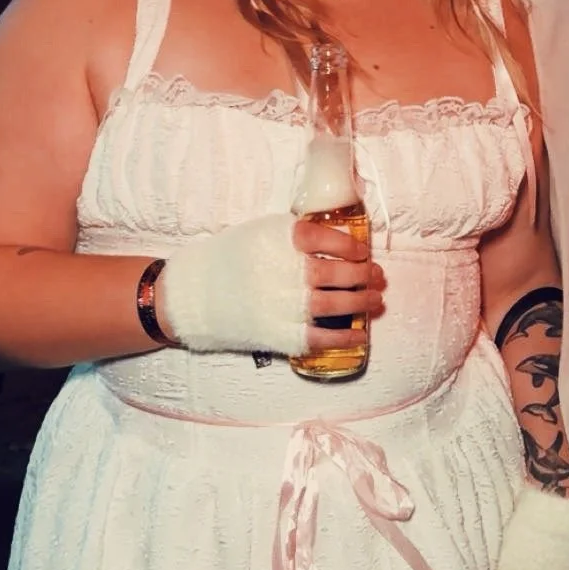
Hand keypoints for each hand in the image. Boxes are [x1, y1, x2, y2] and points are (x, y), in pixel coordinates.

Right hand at [158, 213, 384, 357]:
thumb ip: (293, 236)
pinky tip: (360, 334)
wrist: (190, 296)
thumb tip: (338, 243)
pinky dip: (344, 336)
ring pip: (336, 303)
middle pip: (338, 272)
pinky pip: (320, 336)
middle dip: (365, 275)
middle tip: (378, 275)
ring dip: (362, 302)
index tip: (363, 250)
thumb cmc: (225, 261)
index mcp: (277, 239)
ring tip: (376, 301)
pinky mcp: (278, 332)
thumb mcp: (258, 233)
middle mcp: (283, 269)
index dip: (351, 244)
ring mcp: (281, 303)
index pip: (326, 237)